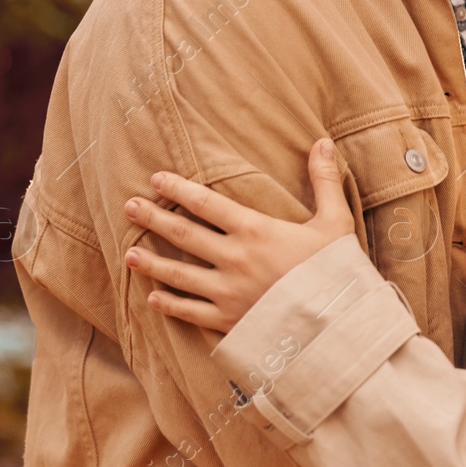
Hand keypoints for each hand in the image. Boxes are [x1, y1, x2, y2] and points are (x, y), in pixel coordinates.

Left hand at [123, 138, 355, 332]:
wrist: (337, 324)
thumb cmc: (337, 271)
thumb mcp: (335, 222)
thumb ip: (324, 181)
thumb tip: (323, 142)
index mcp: (256, 231)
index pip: (207, 204)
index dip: (179, 189)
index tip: (156, 179)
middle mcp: (234, 259)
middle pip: (184, 235)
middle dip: (153, 219)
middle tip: (128, 207)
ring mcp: (227, 292)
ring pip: (178, 274)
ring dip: (151, 263)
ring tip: (128, 254)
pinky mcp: (228, 321)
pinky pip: (190, 312)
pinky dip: (169, 305)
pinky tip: (153, 298)